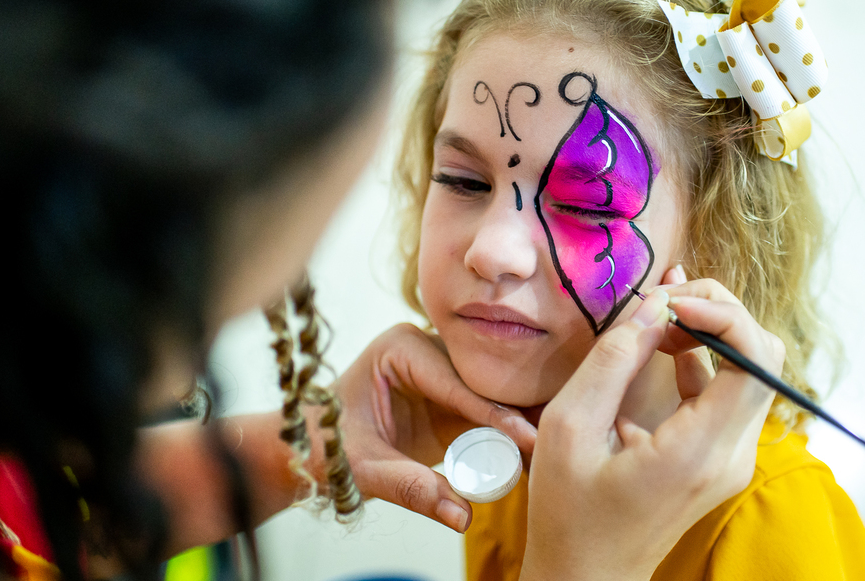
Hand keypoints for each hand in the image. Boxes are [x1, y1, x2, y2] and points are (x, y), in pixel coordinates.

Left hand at [335, 322, 536, 531]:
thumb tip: (461, 515)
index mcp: (400, 348)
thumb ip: (410, 488)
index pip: (457, 381)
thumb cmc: (325, 447)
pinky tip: (535, 454)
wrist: (310, 448)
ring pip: (493, 395)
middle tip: (554, 441)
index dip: (494, 413)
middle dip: (518, 412)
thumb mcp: (363, 469)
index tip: (530, 437)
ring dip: (520, 421)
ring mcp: (442, 370)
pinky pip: (489, 414)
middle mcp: (426, 349)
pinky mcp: (452, 397)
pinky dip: (510, 435)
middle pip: (484, 380)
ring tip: (552, 449)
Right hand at [519, 268, 783, 580]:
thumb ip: (613, 360)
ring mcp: (731, 457)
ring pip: (750, 366)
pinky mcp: (720, 455)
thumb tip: (653, 305)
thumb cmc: (569, 512)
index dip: (720, 312)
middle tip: (657, 305)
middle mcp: (731, 454)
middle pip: (761, 355)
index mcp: (698, 451)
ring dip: (709, 330)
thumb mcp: (569, 427)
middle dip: (715, 312)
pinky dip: (703, 355)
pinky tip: (663, 340)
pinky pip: (729, 389)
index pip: (755, 359)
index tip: (667, 302)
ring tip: (653, 319)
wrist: (587, 575)